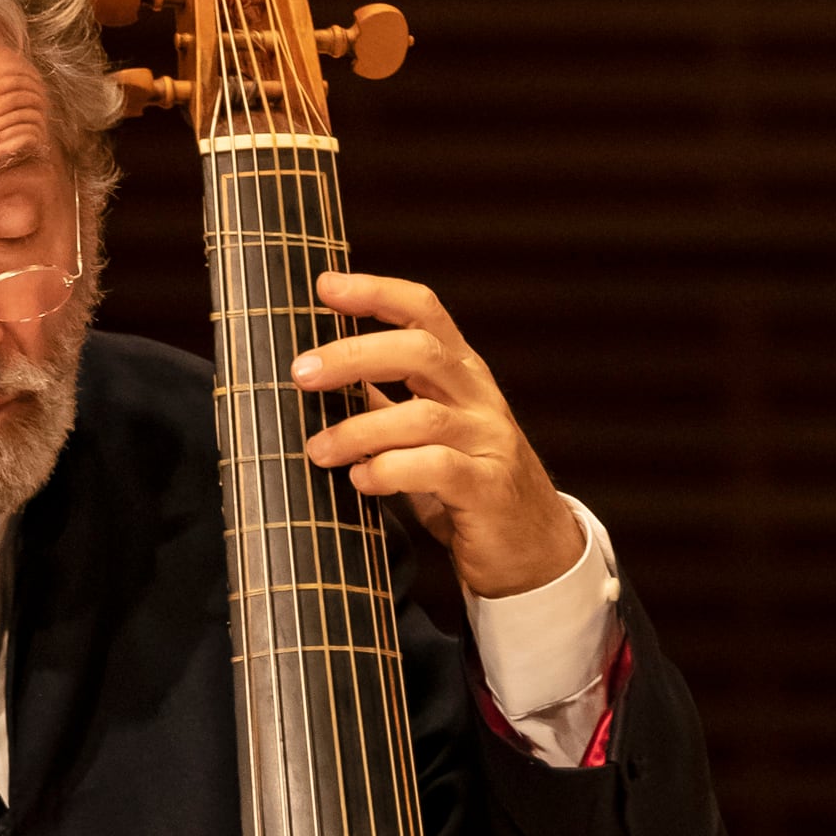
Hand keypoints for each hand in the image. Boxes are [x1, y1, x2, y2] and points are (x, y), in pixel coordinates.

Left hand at [291, 271, 585, 598]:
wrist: (533, 548)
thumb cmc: (468, 486)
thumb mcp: (426, 435)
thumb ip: (384, 403)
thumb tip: (321, 376)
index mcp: (461, 374)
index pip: (424, 312)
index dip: (375, 292)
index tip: (324, 286)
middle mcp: (479, 397)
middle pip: (420, 352)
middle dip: (354, 355)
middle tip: (301, 374)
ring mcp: (489, 441)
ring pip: (423, 416)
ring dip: (360, 429)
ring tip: (318, 449)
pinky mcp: (489, 488)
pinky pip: (438, 469)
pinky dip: (390, 471)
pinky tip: (362, 480)